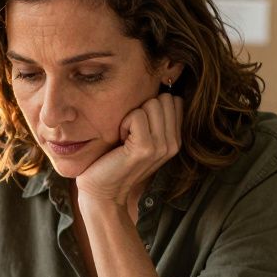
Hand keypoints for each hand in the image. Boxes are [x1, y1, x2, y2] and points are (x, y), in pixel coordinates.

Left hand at [75, 92, 183, 206]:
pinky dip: (123, 123)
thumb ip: (153, 118)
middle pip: (164, 99)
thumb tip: (159, 85)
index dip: (151, 106)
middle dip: (142, 108)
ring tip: (124, 137)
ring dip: (132, 116)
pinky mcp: (145, 148)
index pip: (174, 100)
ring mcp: (161, 146)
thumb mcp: (139, 136)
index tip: (138, 127)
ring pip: (152, 104)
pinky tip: (119, 140)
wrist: (102, 190)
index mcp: (175, 139)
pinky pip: (136, 115)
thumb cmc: (114, 159)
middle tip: (129, 132)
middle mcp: (173, 143)